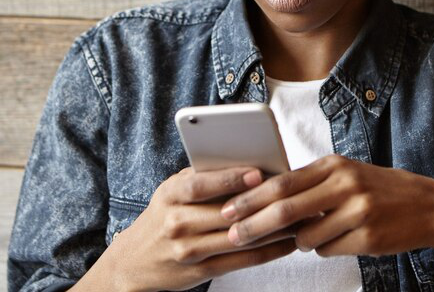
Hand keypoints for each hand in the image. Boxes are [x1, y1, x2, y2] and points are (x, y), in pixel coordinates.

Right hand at [108, 165, 297, 291]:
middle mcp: (176, 223)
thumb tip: (247, 162)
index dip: (228, 179)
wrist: (133, 261)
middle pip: (225, 214)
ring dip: (273, 229)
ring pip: (239, 238)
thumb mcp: (172, 191)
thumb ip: (202, 177)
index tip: (257, 173)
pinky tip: (287, 243)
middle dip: (263, 204)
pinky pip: (240, 261)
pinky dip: (267, 252)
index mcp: (170, 195)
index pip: (199, 185)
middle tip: (294, 195)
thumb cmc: (163, 215)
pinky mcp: (199, 272)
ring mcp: (187, 251)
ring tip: (300, 217)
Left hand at [218, 154, 433, 257]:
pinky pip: (327, 249)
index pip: (282, 182)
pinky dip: (324, 247)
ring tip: (316, 232)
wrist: (427, 206)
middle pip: (285, 209)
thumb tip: (267, 197)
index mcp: (334, 165)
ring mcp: (357, 212)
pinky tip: (341, 237)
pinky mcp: (366, 238)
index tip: (227, 209)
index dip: (251, 198)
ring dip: (299, 240)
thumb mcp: (346, 174)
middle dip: (253, 225)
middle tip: (232, 236)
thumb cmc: (379, 188)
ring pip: (305, 236)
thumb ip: (311, 183)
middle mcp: (344, 185)